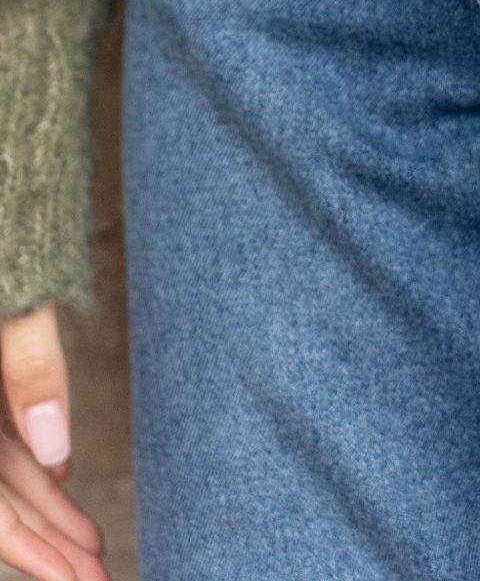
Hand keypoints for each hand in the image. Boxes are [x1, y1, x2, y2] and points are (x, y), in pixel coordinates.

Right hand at [0, 308, 107, 579]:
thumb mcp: (16, 297)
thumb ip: (29, 361)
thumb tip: (54, 450)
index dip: (29, 550)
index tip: (73, 580)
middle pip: (1, 497)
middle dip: (49, 543)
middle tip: (99, 577)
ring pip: (8, 465)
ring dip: (48, 505)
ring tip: (95, 545)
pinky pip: (6, 429)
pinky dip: (34, 458)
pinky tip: (61, 475)